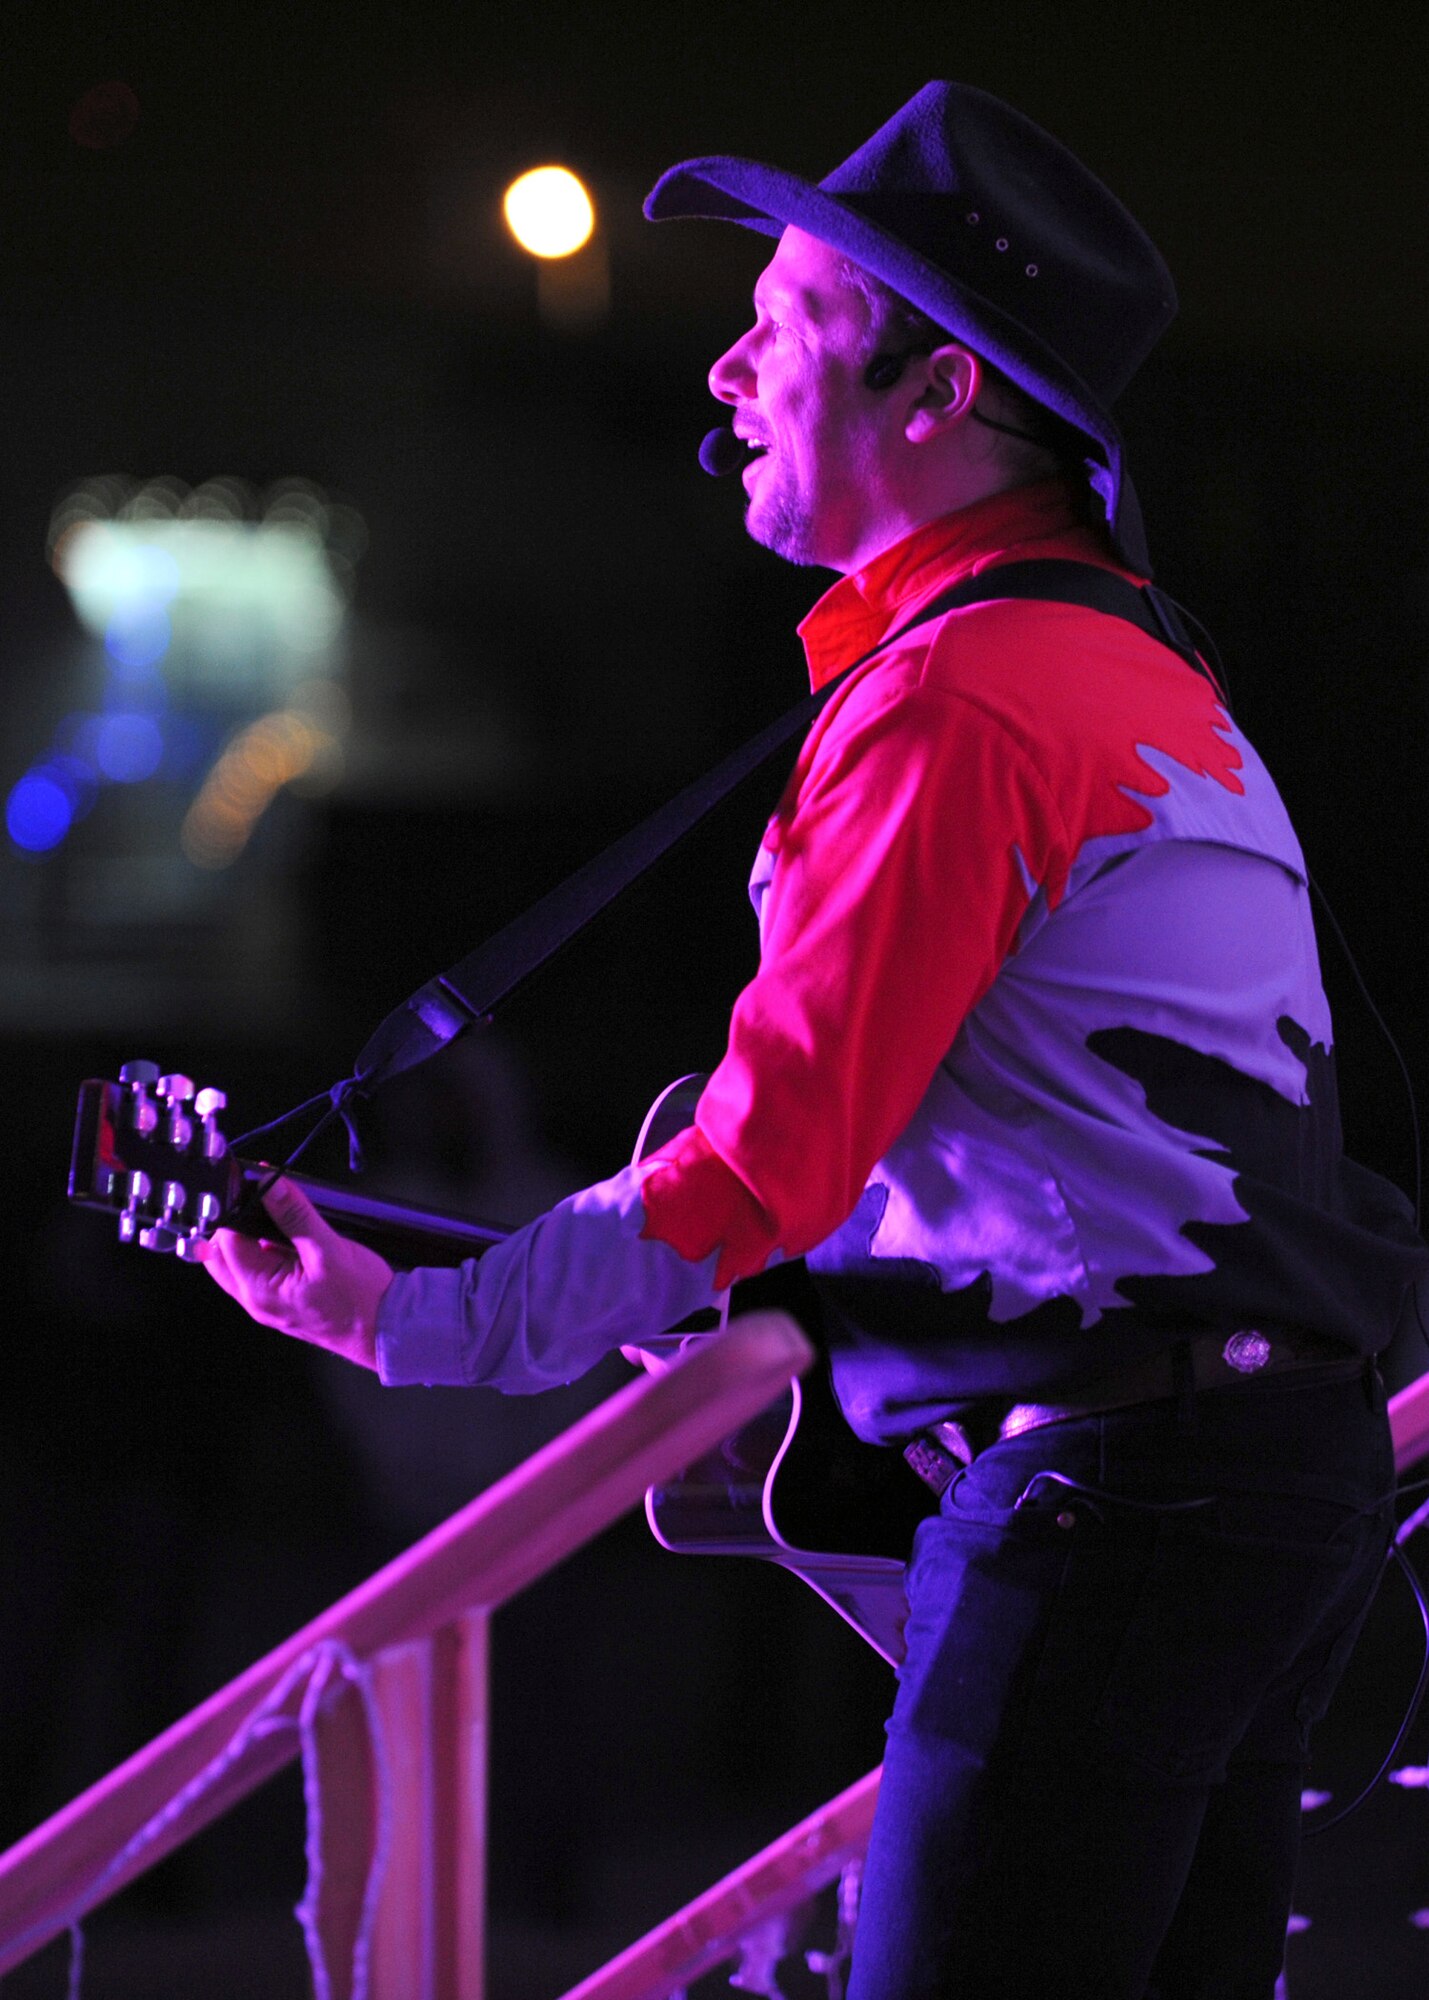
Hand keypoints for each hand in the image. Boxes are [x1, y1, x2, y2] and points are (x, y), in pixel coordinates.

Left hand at [196, 1176, 393, 1370]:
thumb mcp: (329, 1250)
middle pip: (221, 1255)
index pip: (226, 1242)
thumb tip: (271, 1187)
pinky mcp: (280, 1300)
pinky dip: (264, 1249)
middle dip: (234, 1224)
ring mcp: (267, 1302)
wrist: (385, 1329)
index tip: (254, 1188)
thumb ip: (296, 1216)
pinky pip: (259, 1270)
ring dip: (249, 1236)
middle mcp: (256, 1300)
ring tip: (277, 1216)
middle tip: (260, 1201)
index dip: (237, 1210)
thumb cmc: (361, 1300)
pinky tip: (287, 1236)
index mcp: (260, 1290)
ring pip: (238, 1262)